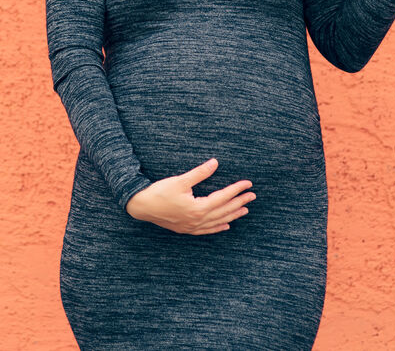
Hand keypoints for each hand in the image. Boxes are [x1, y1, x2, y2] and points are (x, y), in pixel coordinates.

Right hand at [125, 158, 254, 234]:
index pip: (223, 197)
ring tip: (245, 210)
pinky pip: (207, 230)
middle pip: (224, 210)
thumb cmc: (159, 192)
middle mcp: (198, 220)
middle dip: (239, 202)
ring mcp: (192, 226)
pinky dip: (218, 227)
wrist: (141, 207)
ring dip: (232, 215)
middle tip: (253, 196)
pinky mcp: (186, 229)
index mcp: (198, 208)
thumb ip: (200, 173)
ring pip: (218, 221)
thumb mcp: (180, 180)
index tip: (248, 184)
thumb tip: (215, 163)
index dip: (236, 190)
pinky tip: (226, 225)